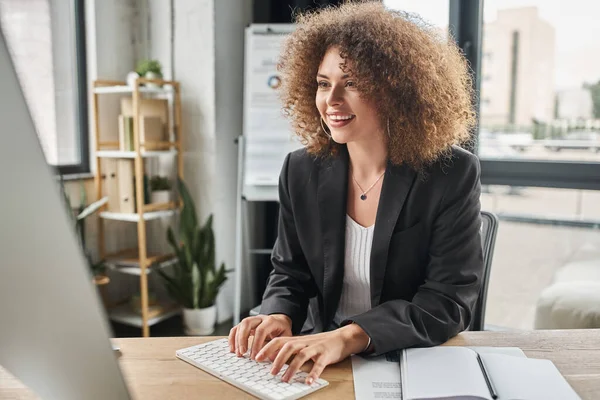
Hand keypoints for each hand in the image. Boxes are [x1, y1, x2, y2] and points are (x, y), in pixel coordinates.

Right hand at [228, 314, 291, 358]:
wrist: (280, 321)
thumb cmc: (282, 330)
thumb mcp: (285, 337)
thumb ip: (279, 346)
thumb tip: (272, 359)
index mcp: (270, 321)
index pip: (261, 330)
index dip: (256, 343)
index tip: (254, 356)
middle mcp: (259, 318)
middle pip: (247, 323)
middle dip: (243, 339)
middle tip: (242, 353)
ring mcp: (251, 320)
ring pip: (240, 325)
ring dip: (237, 340)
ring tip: (238, 354)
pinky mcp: (245, 325)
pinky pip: (236, 329)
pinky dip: (232, 338)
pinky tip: (232, 349)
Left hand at [254, 324, 369, 384]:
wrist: (341, 338)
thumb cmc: (319, 343)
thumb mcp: (302, 344)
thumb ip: (288, 350)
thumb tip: (271, 358)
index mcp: (297, 340)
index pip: (279, 341)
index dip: (267, 348)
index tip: (257, 357)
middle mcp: (304, 342)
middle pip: (288, 347)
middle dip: (278, 359)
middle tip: (271, 372)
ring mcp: (315, 348)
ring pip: (302, 355)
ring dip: (292, 368)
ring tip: (285, 379)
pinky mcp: (326, 354)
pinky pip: (319, 364)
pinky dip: (313, 373)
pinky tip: (309, 381)